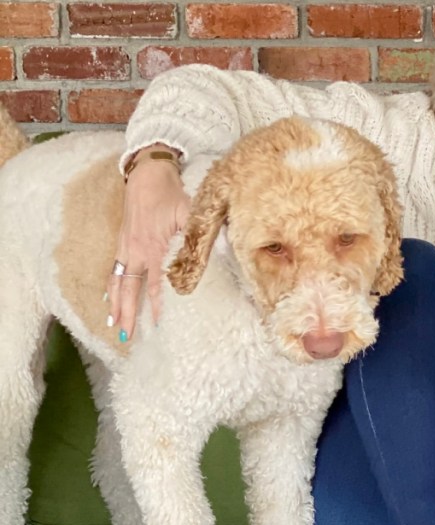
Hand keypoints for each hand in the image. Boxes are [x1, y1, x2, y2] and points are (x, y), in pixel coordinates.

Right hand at [106, 145, 189, 340]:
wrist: (147, 174)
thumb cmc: (171, 193)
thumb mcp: (191, 212)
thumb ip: (201, 235)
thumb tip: (222, 251)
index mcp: (155, 247)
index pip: (157, 284)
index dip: (158, 305)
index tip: (159, 325)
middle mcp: (137, 251)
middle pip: (131, 290)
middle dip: (129, 314)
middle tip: (127, 337)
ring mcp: (127, 248)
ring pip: (119, 283)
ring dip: (117, 305)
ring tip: (115, 326)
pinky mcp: (122, 243)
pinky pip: (114, 270)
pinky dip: (112, 287)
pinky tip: (109, 299)